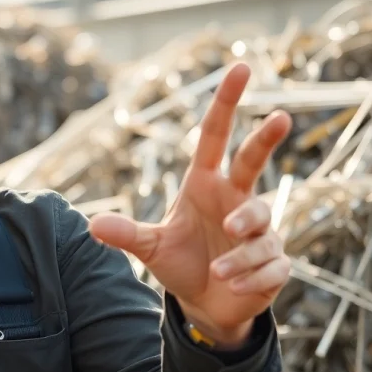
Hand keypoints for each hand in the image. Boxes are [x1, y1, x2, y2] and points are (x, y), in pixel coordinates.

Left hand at [89, 63, 292, 347]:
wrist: (205, 304)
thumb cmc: (181, 263)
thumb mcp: (150, 248)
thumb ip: (127, 234)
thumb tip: (93, 225)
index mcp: (206, 185)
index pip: (217, 137)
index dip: (226, 103)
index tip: (239, 68)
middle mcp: (236, 199)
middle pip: (252, 161)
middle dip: (265, 138)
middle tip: (279, 116)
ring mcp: (260, 229)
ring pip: (260, 225)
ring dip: (240, 250)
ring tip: (217, 270)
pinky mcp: (275, 262)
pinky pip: (269, 264)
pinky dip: (249, 278)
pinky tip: (233, 286)